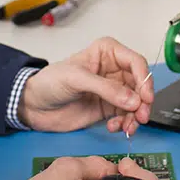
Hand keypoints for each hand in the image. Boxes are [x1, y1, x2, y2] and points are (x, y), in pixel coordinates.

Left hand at [17, 37, 153, 133]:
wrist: (33, 106)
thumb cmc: (49, 82)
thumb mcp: (76, 79)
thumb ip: (105, 88)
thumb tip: (133, 100)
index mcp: (107, 52)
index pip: (136, 62)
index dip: (144, 80)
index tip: (145, 97)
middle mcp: (114, 70)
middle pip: (140, 84)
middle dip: (143, 101)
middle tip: (141, 116)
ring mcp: (113, 90)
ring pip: (137, 102)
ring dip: (136, 116)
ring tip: (127, 126)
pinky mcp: (108, 108)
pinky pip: (126, 116)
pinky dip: (125, 124)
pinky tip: (114, 127)